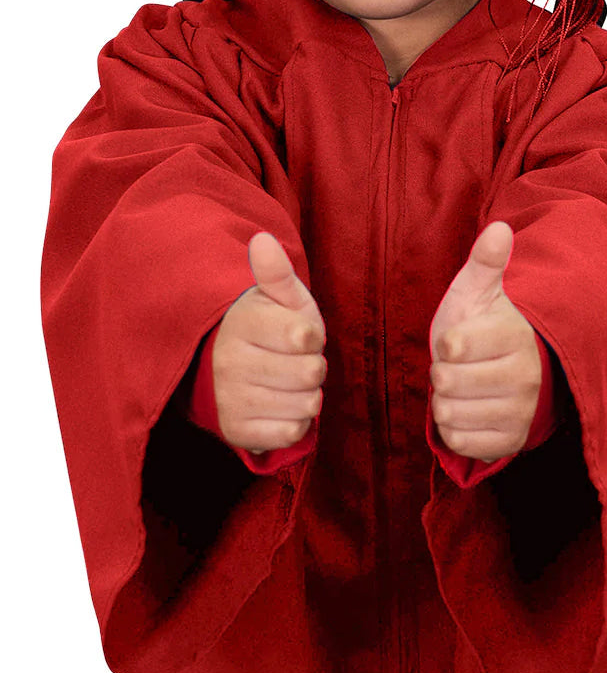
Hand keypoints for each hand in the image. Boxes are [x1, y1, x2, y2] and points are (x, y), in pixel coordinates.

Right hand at [212, 233, 326, 455]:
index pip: (304, 337)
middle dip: (313, 367)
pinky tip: (280, 406)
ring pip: (305, 405)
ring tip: (287, 383)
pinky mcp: (235, 431)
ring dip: (307, 396)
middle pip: (311, 373)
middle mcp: (230, 362)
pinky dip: (296, 422)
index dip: (312, 337)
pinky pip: (291, 432)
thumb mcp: (278, 298)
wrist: (228, 369)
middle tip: (293, 361)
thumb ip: (276, 272)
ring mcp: (230, 399)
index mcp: (243, 323)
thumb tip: (263, 240)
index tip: (298, 335)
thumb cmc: (268, 329)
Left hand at [428, 221, 541, 463]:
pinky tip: (467, 411)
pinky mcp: (510, 442)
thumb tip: (499, 228)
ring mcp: (520, 413)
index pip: (453, 346)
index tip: (460, 341)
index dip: (445, 345)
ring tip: (464, 388)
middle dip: (442, 373)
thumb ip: (485, 262)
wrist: (509, 373)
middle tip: (460, 366)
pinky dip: (453, 429)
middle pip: (446, 382)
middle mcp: (525, 377)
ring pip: (449, 413)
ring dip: (445, 401)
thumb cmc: (485, 328)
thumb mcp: (478, 292)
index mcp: (515, 336)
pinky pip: (459, 441)